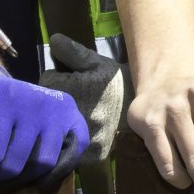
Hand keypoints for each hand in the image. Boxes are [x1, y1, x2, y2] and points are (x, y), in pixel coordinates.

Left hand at [0, 59, 88, 190]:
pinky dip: (55, 176)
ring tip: (0, 181)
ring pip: (41, 165)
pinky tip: (37, 183)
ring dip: (18, 183)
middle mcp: (34, 99)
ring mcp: (57, 109)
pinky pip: (72, 156)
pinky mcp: (73, 119)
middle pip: (15, 164)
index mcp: (1, 95)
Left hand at [42, 34, 128, 160]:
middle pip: (47, 108)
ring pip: (55, 130)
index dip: (55, 79)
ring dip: (61, 124)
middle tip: (74, 99)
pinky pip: (70, 151)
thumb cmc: (115, 82)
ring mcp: (82, 136)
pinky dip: (72, 144)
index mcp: (71, 88)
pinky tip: (82, 134)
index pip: (46, 81)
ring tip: (77, 116)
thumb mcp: (96, 63)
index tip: (67, 80)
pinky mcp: (91, 153)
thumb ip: (72, 52)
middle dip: (55, 102)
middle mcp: (73, 114)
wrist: (147, 107)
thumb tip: (53, 40)